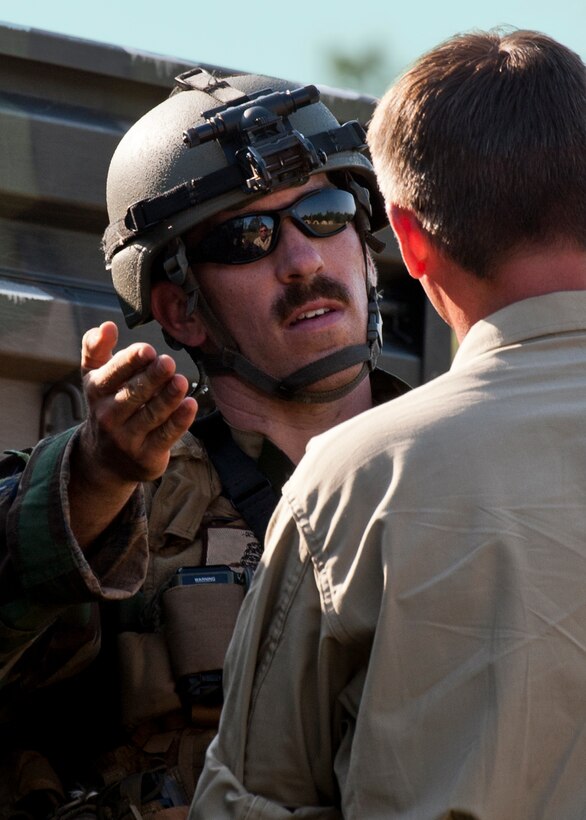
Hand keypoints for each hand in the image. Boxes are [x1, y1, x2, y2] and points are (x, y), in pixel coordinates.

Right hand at [77, 321, 197, 485]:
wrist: (104, 461)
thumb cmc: (106, 407)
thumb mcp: (94, 378)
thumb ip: (96, 348)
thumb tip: (106, 325)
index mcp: (96, 392)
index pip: (112, 375)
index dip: (130, 362)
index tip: (148, 350)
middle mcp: (108, 416)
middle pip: (133, 395)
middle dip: (151, 378)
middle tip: (167, 362)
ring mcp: (127, 438)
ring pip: (151, 415)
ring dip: (167, 398)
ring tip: (181, 381)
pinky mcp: (146, 455)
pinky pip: (165, 436)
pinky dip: (179, 421)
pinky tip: (190, 404)